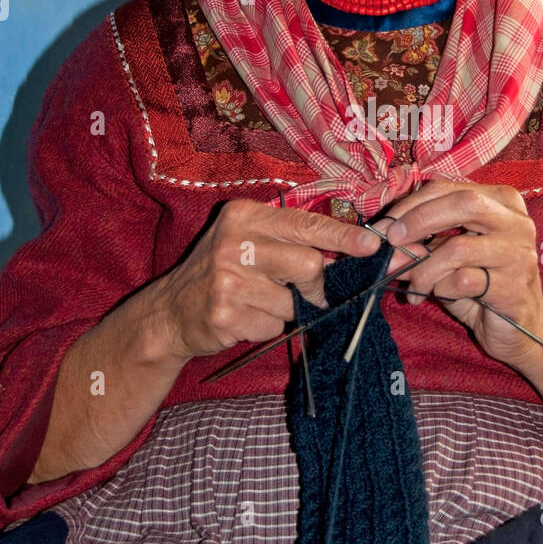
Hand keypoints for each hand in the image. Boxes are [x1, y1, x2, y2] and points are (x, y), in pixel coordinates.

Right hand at [150, 198, 379, 361]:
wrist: (170, 312)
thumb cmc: (222, 272)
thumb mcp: (249, 241)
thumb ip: (292, 241)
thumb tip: (350, 252)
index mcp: (244, 215)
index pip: (306, 223)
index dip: (343, 237)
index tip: (372, 246)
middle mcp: (234, 242)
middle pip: (308, 264)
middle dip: (314, 284)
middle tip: (302, 292)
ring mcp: (227, 279)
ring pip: (292, 301)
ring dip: (284, 310)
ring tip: (256, 303)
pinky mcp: (225, 313)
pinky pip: (273, 326)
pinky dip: (266, 327)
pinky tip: (244, 318)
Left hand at [383, 179, 542, 369]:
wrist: (520, 326)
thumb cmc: (481, 284)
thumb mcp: (447, 258)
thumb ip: (420, 245)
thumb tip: (383, 242)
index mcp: (501, 201)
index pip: (448, 188)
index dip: (410, 205)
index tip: (383, 227)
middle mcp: (516, 222)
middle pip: (463, 203)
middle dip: (418, 220)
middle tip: (392, 243)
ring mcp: (519, 254)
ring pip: (459, 247)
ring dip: (424, 268)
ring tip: (414, 285)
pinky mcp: (514, 287)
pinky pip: (464, 281)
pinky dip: (441, 288)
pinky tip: (437, 295)